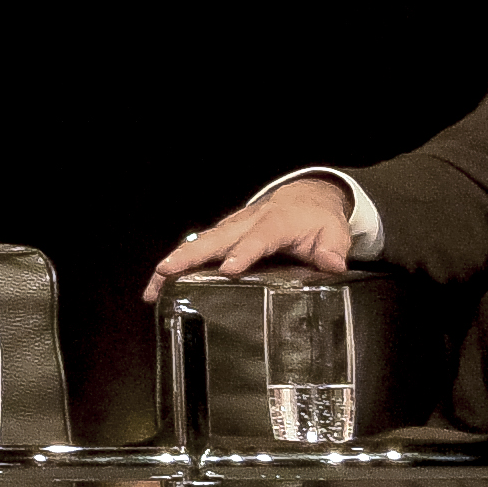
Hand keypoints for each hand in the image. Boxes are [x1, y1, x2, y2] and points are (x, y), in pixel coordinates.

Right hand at [152, 173, 358, 289]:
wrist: (304, 198)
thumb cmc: (318, 221)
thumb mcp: (334, 234)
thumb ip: (332, 250)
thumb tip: (332, 265)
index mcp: (276, 223)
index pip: (258, 239)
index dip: (243, 253)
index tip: (229, 270)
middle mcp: (247, 223)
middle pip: (214, 239)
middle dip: (189, 256)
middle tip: (166, 272)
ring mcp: (231, 229)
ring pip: (199, 244)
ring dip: (175, 263)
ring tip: (154, 287)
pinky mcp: (223, 236)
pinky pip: (197, 249)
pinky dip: (178, 265)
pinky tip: (161, 286)